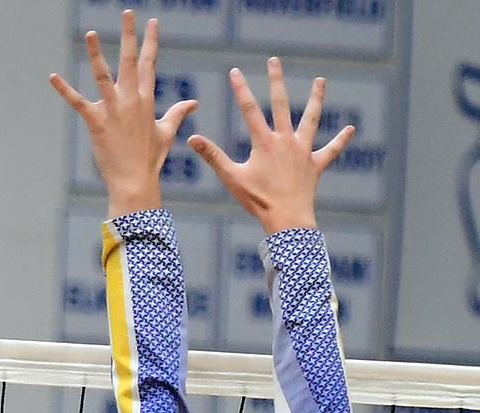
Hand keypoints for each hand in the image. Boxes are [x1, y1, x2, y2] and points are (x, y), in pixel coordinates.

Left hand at [49, 11, 195, 217]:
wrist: (135, 182)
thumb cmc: (150, 160)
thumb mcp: (167, 133)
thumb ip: (178, 113)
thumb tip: (193, 103)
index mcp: (147, 100)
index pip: (149, 64)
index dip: (151, 42)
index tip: (152, 22)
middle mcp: (131, 100)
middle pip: (130, 61)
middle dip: (129, 35)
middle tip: (127, 12)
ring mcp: (113, 110)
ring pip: (103, 76)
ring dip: (96, 54)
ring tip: (90, 33)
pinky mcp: (96, 123)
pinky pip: (78, 102)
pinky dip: (64, 90)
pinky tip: (52, 77)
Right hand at [186, 60, 353, 232]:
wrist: (287, 219)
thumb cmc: (258, 201)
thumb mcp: (232, 178)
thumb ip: (213, 156)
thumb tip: (191, 139)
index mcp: (264, 142)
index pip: (249, 109)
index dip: (241, 89)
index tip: (236, 71)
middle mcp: (285, 140)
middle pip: (281, 104)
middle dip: (276, 80)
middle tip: (274, 61)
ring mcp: (303, 151)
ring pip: (311, 119)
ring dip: (316, 99)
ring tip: (321, 81)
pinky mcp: (316, 165)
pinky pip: (331, 150)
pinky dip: (341, 140)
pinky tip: (351, 129)